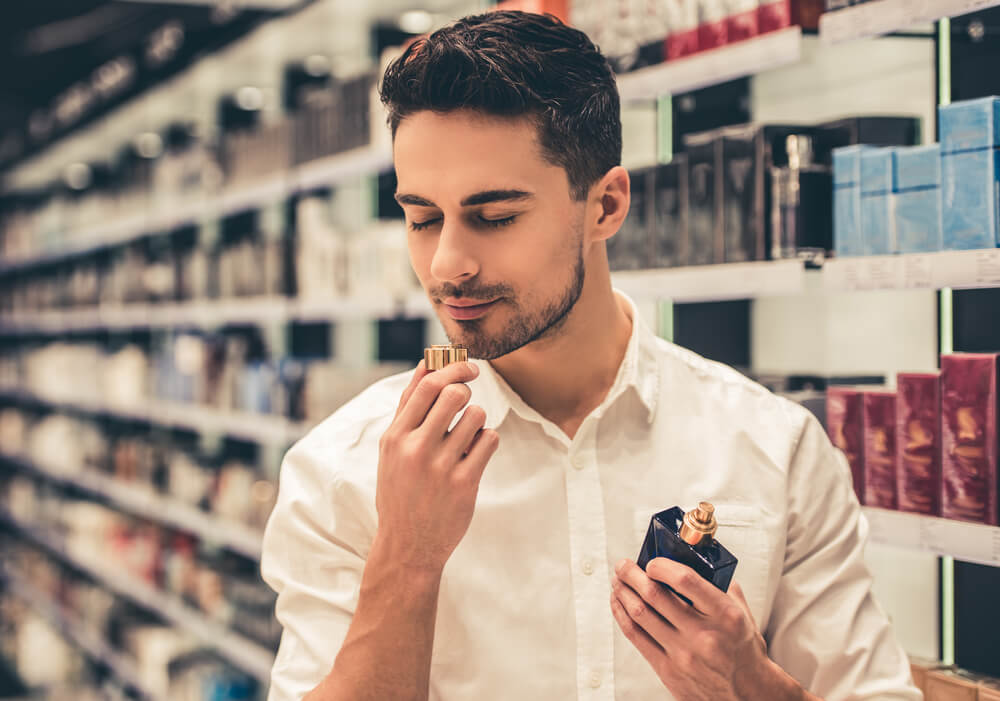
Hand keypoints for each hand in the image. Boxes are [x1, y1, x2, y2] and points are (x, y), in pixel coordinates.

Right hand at [374, 360, 499, 573]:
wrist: (407, 546)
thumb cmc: (400, 491)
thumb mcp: (392, 450)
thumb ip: (408, 407)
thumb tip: (426, 363)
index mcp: (395, 437)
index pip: (426, 385)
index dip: (452, 368)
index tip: (467, 368)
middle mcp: (415, 448)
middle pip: (453, 394)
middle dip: (465, 392)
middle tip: (465, 404)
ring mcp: (440, 466)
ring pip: (475, 415)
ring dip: (477, 420)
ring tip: (467, 436)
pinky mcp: (464, 483)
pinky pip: (489, 440)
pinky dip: (487, 441)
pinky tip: (475, 454)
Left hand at [610, 558, 807, 700]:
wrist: (746, 693)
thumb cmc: (742, 649)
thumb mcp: (742, 611)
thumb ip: (719, 585)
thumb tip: (693, 560)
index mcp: (724, 614)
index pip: (685, 581)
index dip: (661, 566)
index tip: (652, 561)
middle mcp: (702, 634)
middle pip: (654, 595)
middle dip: (632, 574)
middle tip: (624, 565)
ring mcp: (683, 654)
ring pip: (640, 614)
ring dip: (623, 592)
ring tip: (618, 581)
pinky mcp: (668, 669)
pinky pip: (636, 636)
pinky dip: (622, 614)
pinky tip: (619, 603)